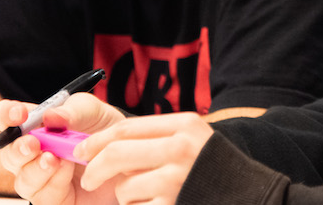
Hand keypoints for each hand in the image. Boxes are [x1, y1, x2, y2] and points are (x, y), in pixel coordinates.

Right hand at [0, 93, 124, 204]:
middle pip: (8, 155)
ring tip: (54, 159)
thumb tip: (50, 116)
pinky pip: (43, 196)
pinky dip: (53, 182)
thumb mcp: (95, 112)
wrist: (131, 156)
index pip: (7, 119)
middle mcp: (34, 154)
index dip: (4, 115)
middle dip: (17, 149)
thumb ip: (74, 110)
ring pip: (22, 179)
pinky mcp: (55, 199)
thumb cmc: (106, 131)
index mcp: (37, 127)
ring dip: (35, 169)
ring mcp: (43, 178)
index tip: (18, 114)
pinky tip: (67, 170)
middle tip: (32, 144)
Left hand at [78, 112, 213, 204]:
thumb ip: (153, 136)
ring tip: (144, 195)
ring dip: (125, 196)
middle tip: (89, 179)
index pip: (125, 129)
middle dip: (94, 169)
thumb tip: (98, 146)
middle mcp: (181, 148)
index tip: (81, 151)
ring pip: (124, 187)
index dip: (96, 141)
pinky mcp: (172, 203)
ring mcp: (177, 179)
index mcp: (183, 125)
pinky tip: (155, 203)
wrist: (241, 192)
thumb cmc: (206, 166)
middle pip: (116, 154)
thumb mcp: (188, 138)